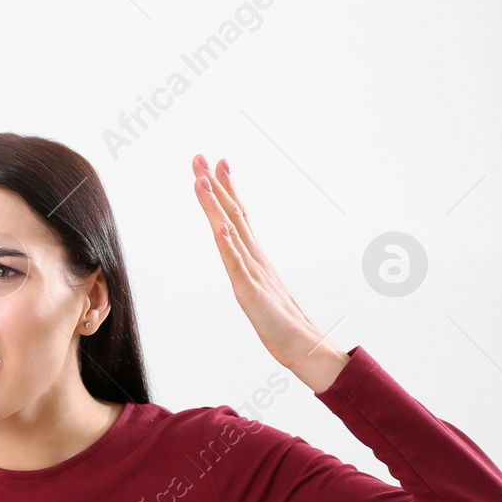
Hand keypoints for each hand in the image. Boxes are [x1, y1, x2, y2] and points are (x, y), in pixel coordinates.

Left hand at [191, 154, 347, 391]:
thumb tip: (239, 252)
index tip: (216, 161)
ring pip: (230, 232)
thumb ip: (249, 269)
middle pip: (231, 213)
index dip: (226, 187)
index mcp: (255, 254)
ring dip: (215, 205)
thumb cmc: (281, 320)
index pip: (238, 213)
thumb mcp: (259, 287)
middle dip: (214, 184)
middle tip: (199, 156)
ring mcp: (253, 272)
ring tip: (202, 181)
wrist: (303, 345)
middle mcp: (255, 256)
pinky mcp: (250, 292)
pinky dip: (227, 245)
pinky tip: (219, 227)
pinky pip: (237, 265)